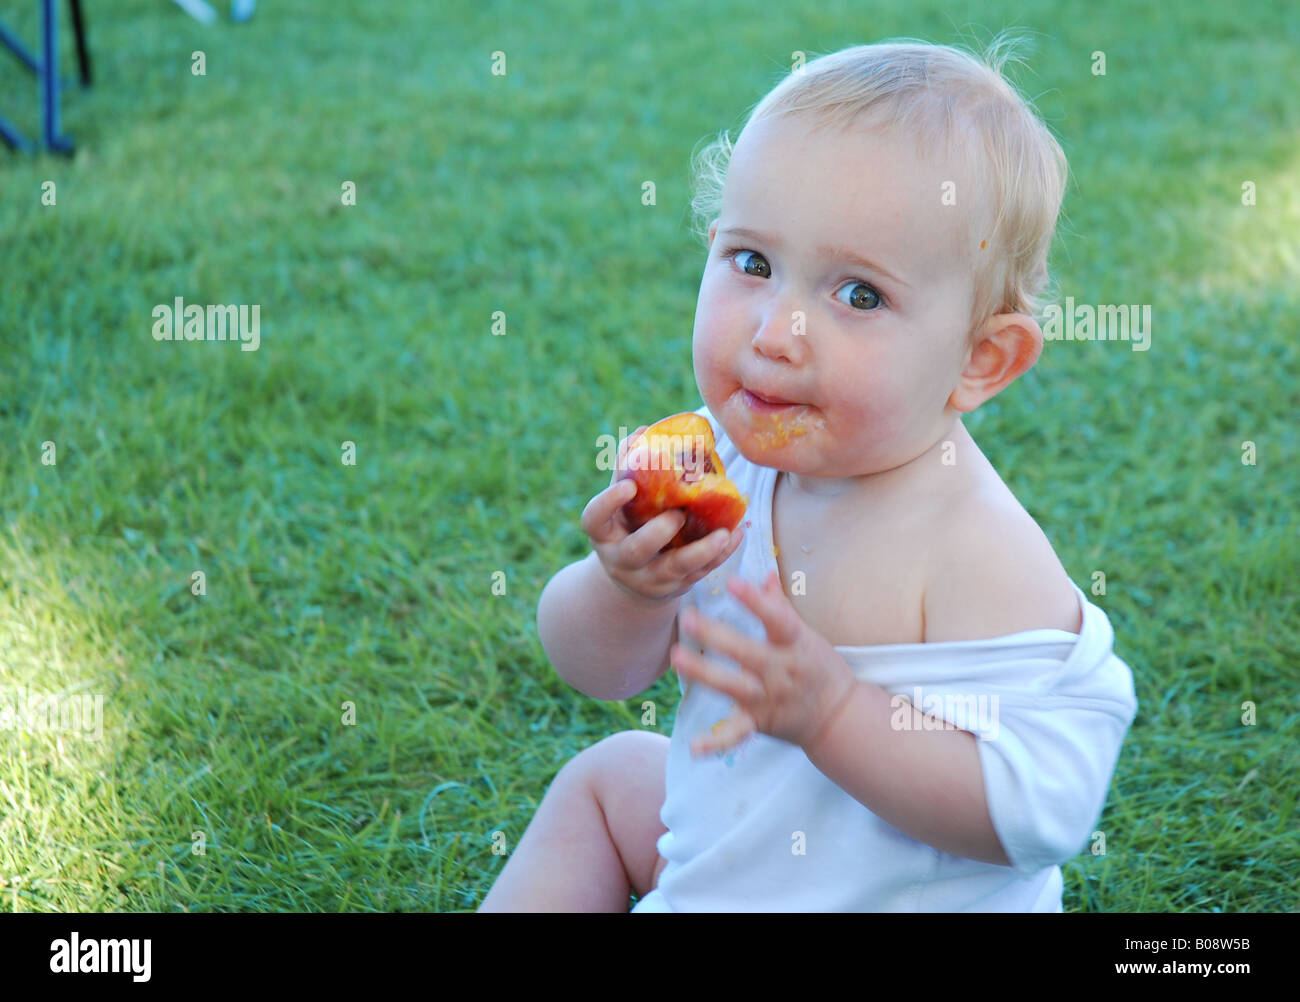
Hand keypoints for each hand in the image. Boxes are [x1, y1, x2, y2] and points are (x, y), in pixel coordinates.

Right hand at [582, 425, 743, 602]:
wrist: (636, 579)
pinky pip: (701, 572)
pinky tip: (736, 534)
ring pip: (675, 568)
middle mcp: (622, 560)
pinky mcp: (676, 586)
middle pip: (636, 550)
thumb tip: (643, 430)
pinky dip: (721, 554)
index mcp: (604, 534)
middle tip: (677, 515)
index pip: (594, 519)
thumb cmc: (629, 527)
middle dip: (657, 533)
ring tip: (723, 533)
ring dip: (701, 551)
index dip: (608, 503)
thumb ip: (628, 469)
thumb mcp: (621, 505)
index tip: (628, 485)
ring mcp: (650, 577)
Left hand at [672, 571, 857, 754]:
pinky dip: (715, 744)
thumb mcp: (806, 635)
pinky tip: (694, 747)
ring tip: (678, 657)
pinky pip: (736, 735)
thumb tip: (765, 572)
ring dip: (704, 673)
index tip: (733, 582)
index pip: (777, 619)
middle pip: (747, 652)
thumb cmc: (818, 667)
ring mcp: (768, 699)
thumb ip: (780, 606)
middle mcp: (781, 672)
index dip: (755, 601)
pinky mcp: (759, 723)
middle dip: (716, 636)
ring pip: (734, 686)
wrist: (838, 717)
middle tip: (687, 618)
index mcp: (795, 644)